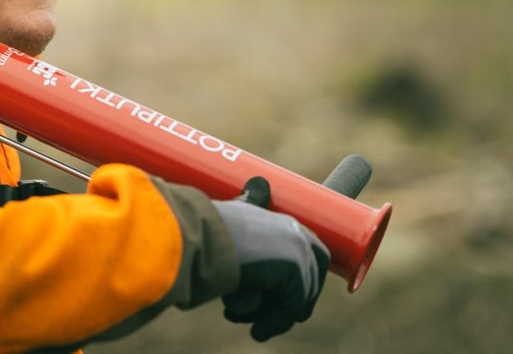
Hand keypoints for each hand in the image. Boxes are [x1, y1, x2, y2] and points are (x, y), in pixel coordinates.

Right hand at [212, 197, 329, 341]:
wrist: (200, 234)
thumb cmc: (206, 227)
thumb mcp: (233, 217)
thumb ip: (249, 208)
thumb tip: (259, 182)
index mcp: (284, 221)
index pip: (312, 252)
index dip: (304, 278)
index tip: (290, 300)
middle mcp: (296, 232)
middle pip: (310, 278)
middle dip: (291, 303)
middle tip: (267, 319)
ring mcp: (298, 250)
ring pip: (299, 297)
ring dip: (276, 316)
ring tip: (252, 324)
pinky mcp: (295, 270)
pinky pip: (291, 307)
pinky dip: (274, 322)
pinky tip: (256, 330)